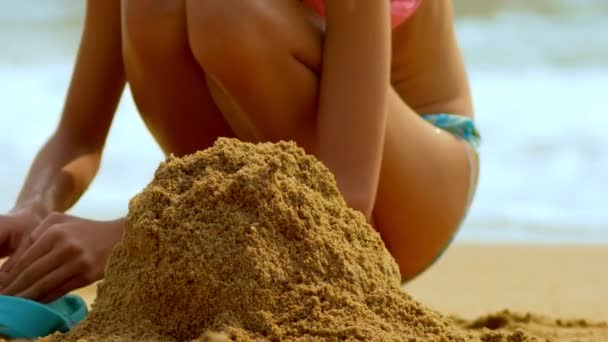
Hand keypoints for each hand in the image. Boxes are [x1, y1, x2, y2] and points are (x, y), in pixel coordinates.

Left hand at [0, 214, 123, 301]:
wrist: (120, 236)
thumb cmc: (87, 229)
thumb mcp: (60, 221)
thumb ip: (35, 235)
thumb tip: (12, 265)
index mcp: (55, 230)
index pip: (25, 258)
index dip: (10, 275)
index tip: (1, 285)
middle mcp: (66, 245)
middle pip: (32, 273)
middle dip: (14, 288)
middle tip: (4, 298)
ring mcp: (78, 261)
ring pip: (44, 284)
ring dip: (27, 297)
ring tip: (16, 303)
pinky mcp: (88, 275)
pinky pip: (60, 290)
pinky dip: (45, 299)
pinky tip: (36, 302)